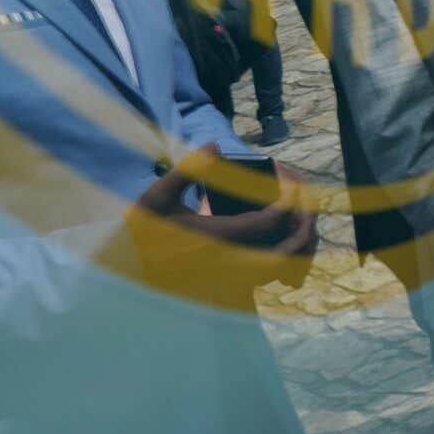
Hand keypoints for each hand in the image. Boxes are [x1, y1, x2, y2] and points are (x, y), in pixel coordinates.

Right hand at [124, 147, 317, 307]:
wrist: (129, 272)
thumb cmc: (142, 233)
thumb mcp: (157, 197)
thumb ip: (188, 170)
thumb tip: (216, 145)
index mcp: (219, 238)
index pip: (271, 220)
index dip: (289, 198)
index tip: (289, 180)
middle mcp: (231, 263)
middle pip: (289, 253)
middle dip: (304, 228)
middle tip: (302, 204)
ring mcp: (233, 280)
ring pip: (283, 271)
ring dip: (298, 247)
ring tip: (296, 221)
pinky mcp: (230, 289)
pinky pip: (268, 280)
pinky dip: (284, 263)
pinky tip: (278, 240)